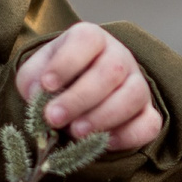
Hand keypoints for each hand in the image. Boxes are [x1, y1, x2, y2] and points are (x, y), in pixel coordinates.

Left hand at [19, 22, 162, 151]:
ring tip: (76, 132)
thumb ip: (32, 80)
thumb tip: (36, 94)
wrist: (76, 93)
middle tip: (54, 118)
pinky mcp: (147, 113)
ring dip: (103, 117)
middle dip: (80, 98)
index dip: (67, 62)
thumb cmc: (55, 79)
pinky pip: (149, 124)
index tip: (46, 84)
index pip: (86, 40)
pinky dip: (128, 135)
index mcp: (91, 38)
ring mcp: (138, 84)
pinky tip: (103, 143)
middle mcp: (119, 56)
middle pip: (112, 71)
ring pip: (134, 96)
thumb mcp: (36, 73)